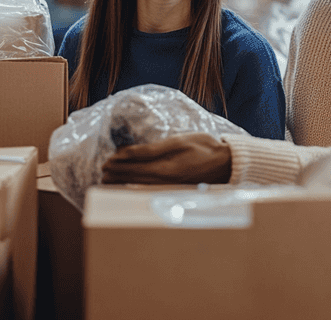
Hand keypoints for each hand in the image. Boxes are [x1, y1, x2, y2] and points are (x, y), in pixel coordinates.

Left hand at [101, 133, 231, 184]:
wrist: (227, 162)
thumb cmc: (205, 147)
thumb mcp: (178, 141)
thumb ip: (153, 148)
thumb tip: (129, 152)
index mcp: (164, 169)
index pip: (134, 167)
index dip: (119, 163)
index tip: (106, 160)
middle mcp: (164, 182)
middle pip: (134, 179)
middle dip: (117, 175)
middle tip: (103, 172)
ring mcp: (170, 187)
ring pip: (140, 186)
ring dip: (124, 183)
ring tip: (110, 181)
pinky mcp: (175, 189)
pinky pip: (150, 189)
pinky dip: (137, 187)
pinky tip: (131, 187)